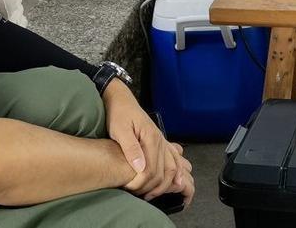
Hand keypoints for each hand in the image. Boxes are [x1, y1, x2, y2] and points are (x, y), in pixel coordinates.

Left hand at [104, 80, 192, 203]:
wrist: (121, 100)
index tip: (130, 189)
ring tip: (153, 194)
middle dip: (153, 188)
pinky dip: (176, 172)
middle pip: (164, 172)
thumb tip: (140, 167)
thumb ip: (130, 147)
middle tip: (139, 195)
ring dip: (166, 184)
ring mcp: (162, 142)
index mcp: (151, 138)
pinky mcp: (161, 142)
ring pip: (173, 168)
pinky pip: (174, 159)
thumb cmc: (118, 113)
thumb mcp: (119, 129)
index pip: (151, 170)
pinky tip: (176, 181)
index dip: (141, 183)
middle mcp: (160, 141)